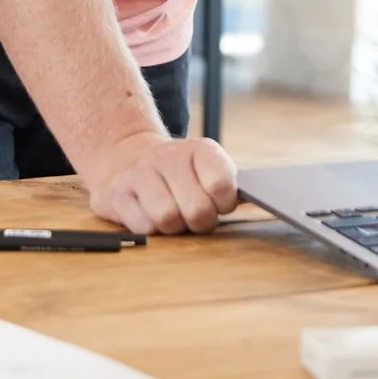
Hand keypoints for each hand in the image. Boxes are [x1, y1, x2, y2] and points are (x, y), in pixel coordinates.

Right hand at [86, 133, 239, 235]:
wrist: (125, 156)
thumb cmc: (178, 174)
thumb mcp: (208, 168)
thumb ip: (231, 184)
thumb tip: (260, 197)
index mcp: (201, 150)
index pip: (222, 186)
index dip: (223, 204)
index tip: (218, 202)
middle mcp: (169, 156)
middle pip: (197, 211)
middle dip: (200, 222)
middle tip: (194, 214)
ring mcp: (140, 172)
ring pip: (168, 220)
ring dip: (174, 226)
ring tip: (172, 213)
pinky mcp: (117, 192)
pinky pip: (144, 227)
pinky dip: (151, 228)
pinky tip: (149, 212)